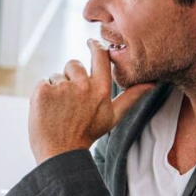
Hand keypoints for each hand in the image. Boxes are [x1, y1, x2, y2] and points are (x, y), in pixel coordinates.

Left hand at [28, 39, 153, 163]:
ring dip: (56, 89)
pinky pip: (42, 83)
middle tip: (70, 103)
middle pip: (73, 64)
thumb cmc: (87, 134)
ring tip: (60, 110)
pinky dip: (43, 95)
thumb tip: (152, 83)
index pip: (100, 56)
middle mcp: (82, 85)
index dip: (95, 46)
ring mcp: (61, 87)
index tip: (91, 42)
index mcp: (101, 90)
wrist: (60, 153)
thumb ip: (131, 97)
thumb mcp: (113, 117)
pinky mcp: (42, 91)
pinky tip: (48, 111)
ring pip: (56, 76)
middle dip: (70, 77)